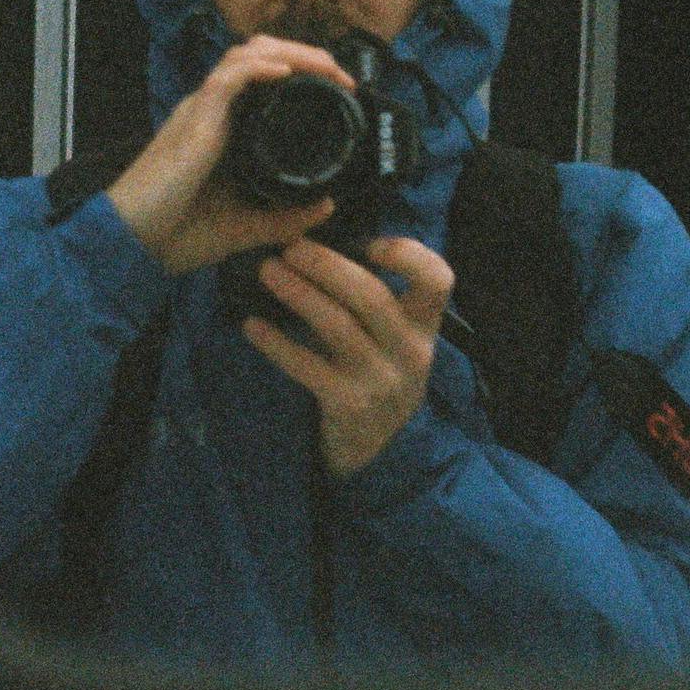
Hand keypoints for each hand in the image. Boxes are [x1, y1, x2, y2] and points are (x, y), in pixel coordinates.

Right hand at [105, 36, 346, 275]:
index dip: (304, 70)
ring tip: (326, 68)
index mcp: (222, 126)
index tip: (341, 89)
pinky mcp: (193, 120)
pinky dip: (259, 68)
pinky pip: (228, 77)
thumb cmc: (178, 234)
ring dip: (292, 53)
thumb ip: (285, 219)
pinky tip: (286, 74)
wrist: (132, 245)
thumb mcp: (247, 227)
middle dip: (306, 54)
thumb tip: (327, 206)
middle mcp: (212, 109)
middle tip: (342, 76)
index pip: (264, 75)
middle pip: (261, 53)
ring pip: (248, 54)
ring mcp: (201, 110)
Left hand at [242, 234, 455, 477]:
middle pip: (372, 297)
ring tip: (267, 271)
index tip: (370, 242)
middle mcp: (410, 350)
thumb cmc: (379, 370)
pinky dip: (277, 344)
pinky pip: (308, 368)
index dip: (410, 255)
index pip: (438, 280)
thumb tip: (323, 242)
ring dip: (299, 294)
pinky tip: (250, 325)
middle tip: (291, 246)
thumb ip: (375, 296)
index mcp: (425, 324)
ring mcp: (381, 381)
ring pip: (337, 327)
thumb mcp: (395, 336)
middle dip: (328, 266)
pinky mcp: (348, 405)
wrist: (376, 448)